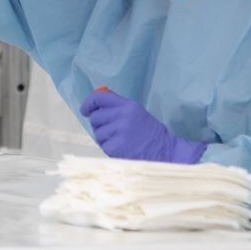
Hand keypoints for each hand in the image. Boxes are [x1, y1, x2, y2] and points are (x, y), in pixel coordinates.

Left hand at [80, 89, 205, 162]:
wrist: (165, 152)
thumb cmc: (149, 132)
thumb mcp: (137, 112)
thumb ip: (118, 105)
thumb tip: (96, 100)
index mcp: (128, 105)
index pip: (99, 97)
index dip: (88, 103)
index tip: (85, 110)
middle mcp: (122, 116)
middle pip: (95, 117)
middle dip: (100, 124)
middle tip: (113, 130)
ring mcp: (119, 132)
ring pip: (97, 133)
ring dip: (105, 138)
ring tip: (121, 140)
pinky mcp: (115, 147)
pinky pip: (103, 145)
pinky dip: (110, 148)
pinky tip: (122, 148)